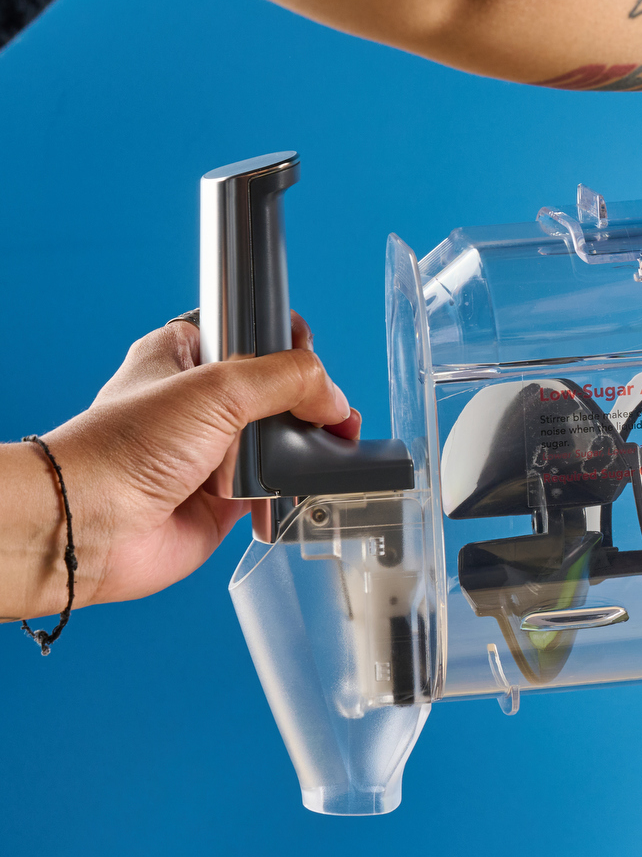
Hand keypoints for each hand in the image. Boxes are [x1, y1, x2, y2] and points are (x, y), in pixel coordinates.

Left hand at [2, 316, 357, 620]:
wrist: (92, 526)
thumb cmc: (123, 448)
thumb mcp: (216, 388)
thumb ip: (286, 380)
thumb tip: (334, 399)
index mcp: (183, 356)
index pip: (248, 331)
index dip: (284, 341)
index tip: (308, 356)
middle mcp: (199, 402)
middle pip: (277, 388)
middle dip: (309, 400)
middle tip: (328, 411)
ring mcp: (215, 450)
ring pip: (283, 438)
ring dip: (306, 445)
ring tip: (326, 446)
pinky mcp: (228, 496)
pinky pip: (279, 485)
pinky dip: (295, 486)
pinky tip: (303, 483)